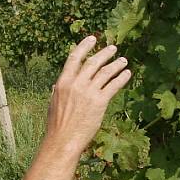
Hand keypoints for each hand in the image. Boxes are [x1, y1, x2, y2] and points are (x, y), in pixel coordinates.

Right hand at [46, 35, 130, 150]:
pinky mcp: (100, 102)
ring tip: (123, 61)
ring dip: (116, 64)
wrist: (63, 140)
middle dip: (104, 53)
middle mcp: (76, 84)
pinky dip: (121, 78)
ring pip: (106, 72)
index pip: (74, 58)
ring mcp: (88, 92)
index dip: (84, 46)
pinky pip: (113, 85)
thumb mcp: (53, 104)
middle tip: (113, 48)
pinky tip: (127, 74)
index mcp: (63, 82)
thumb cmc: (57, 125)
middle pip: (93, 62)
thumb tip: (56, 85)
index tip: (92, 39)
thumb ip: (57, 92)